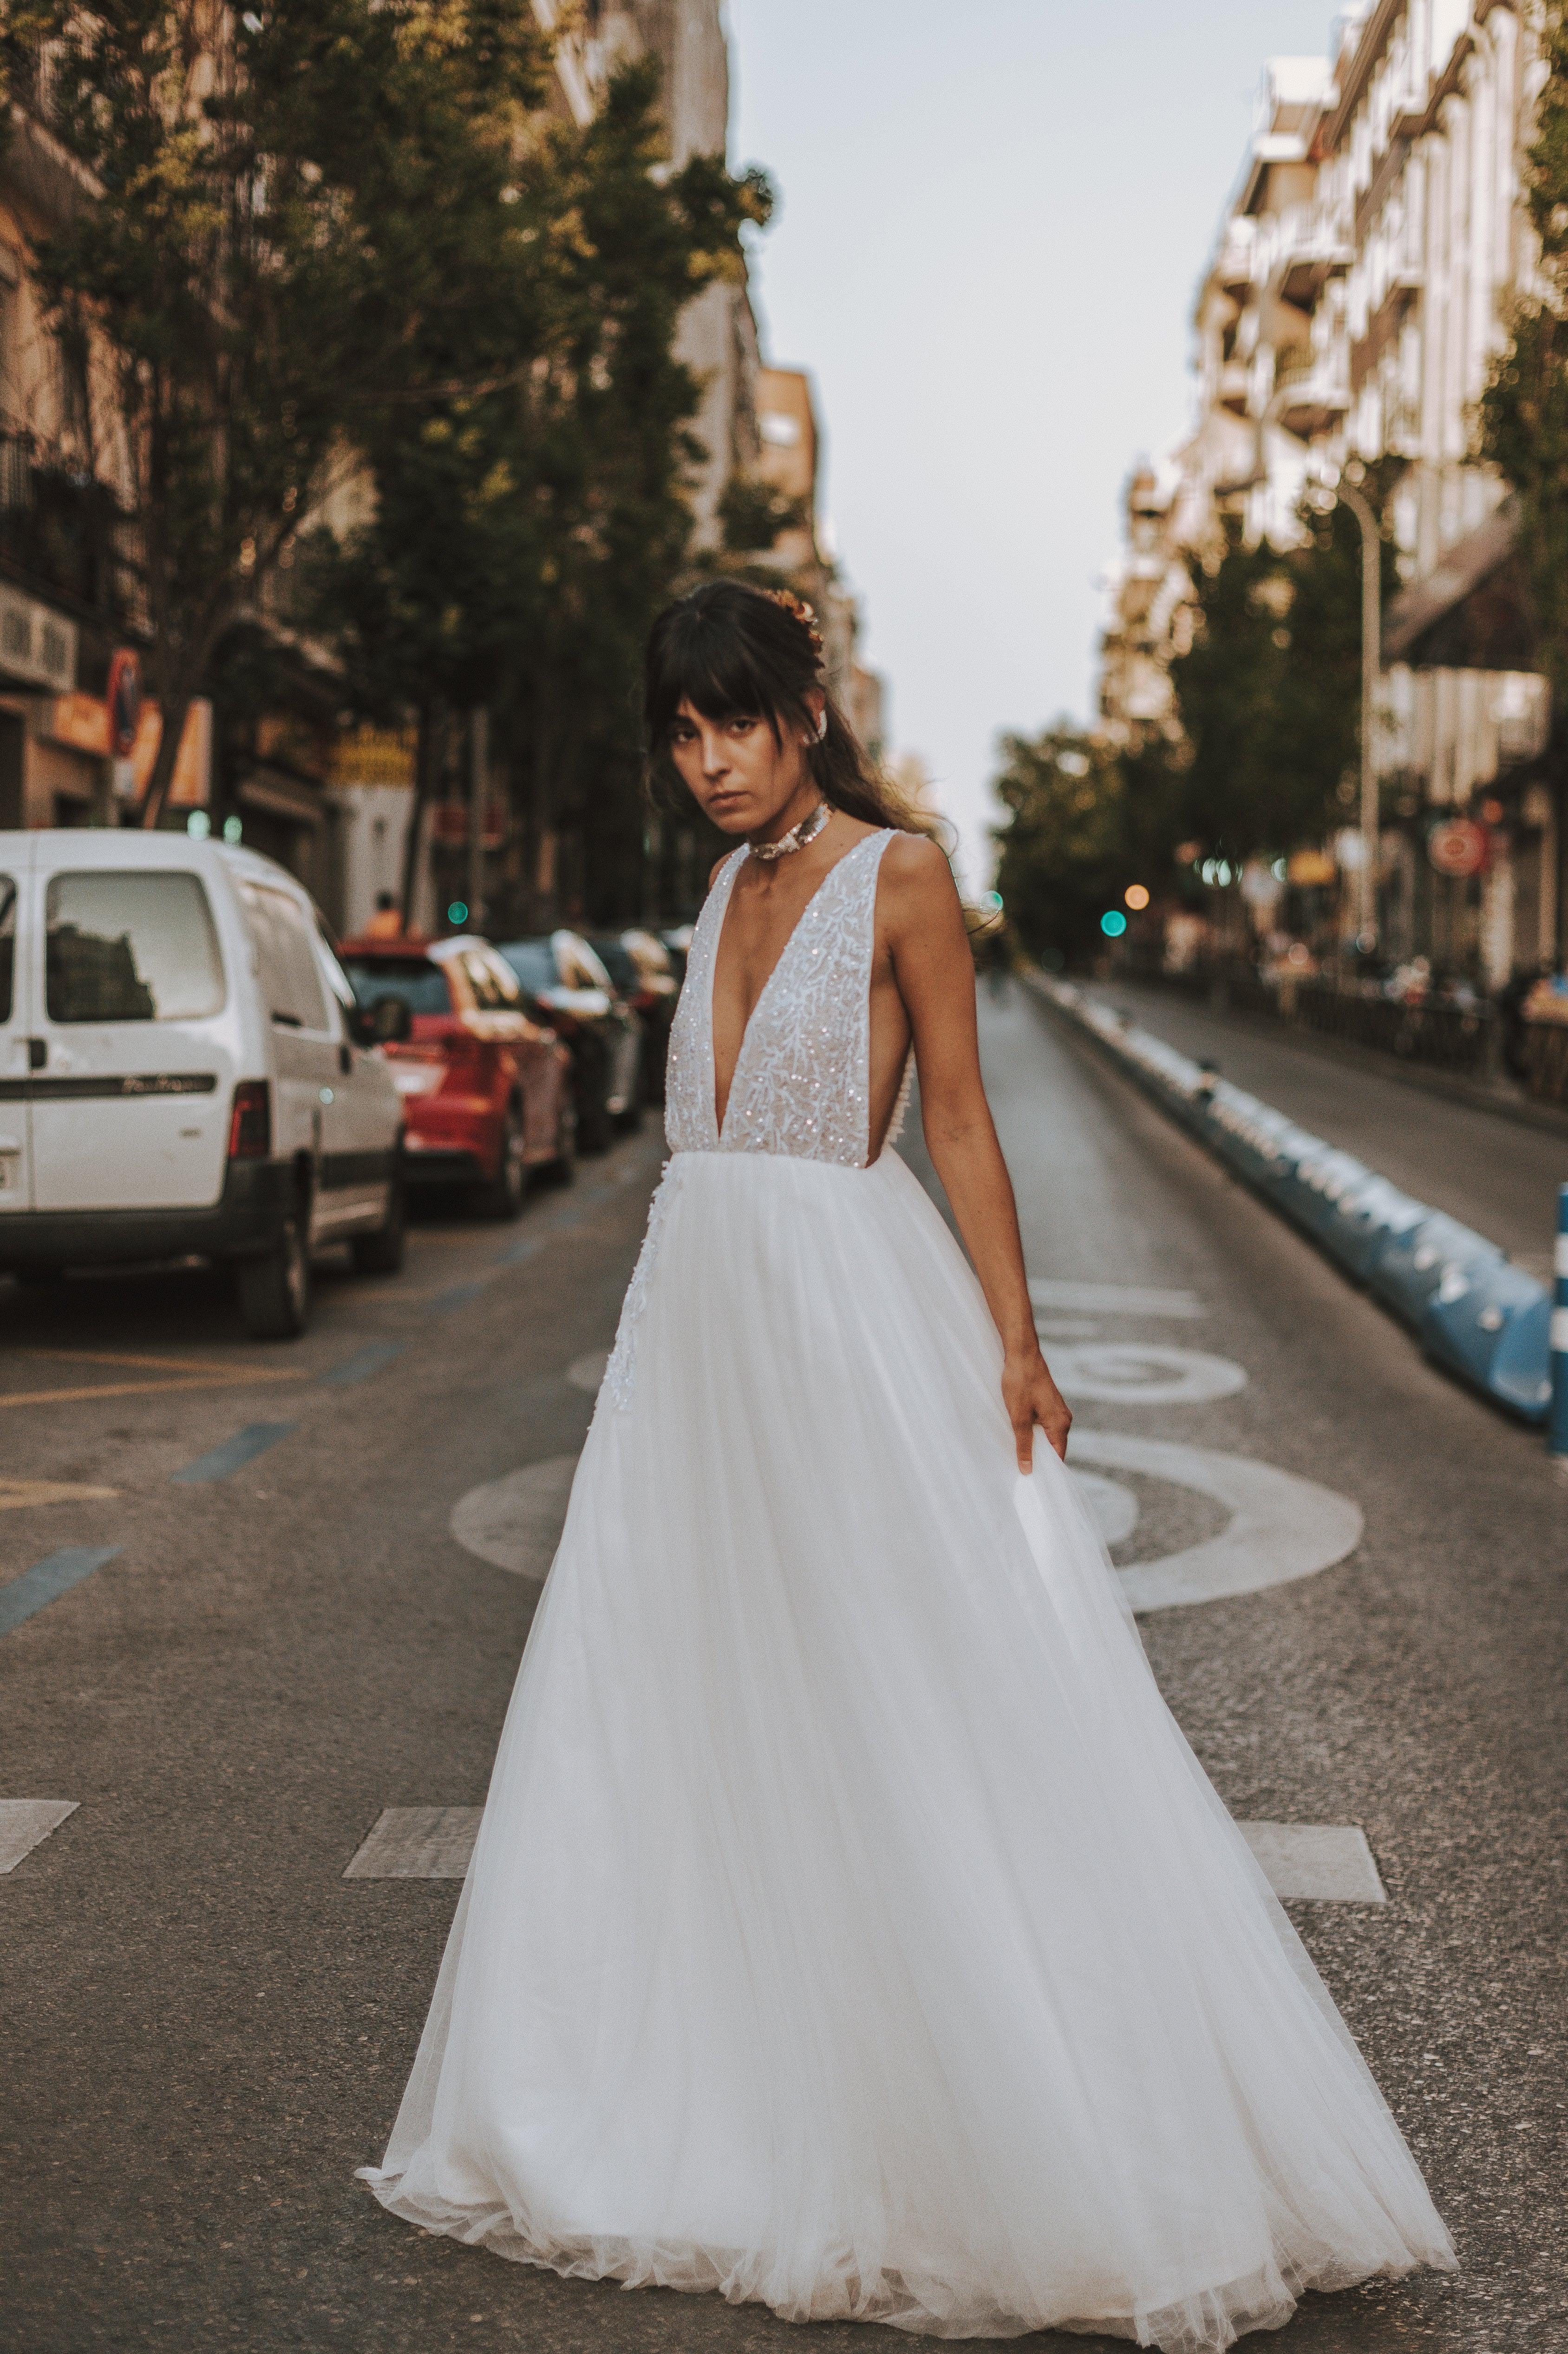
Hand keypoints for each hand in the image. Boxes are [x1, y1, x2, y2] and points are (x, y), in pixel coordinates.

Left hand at [1002, 1347, 1071, 1471]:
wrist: (1022, 1353)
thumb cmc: (1020, 1383)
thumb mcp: (1018, 1418)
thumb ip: (1024, 1446)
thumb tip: (1028, 1470)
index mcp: (1060, 1425)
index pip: (1058, 1458)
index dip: (1047, 1472)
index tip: (1033, 1483)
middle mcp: (1064, 1419)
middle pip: (1054, 1449)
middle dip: (1040, 1460)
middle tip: (1022, 1473)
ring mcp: (1058, 1411)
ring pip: (1048, 1437)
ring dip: (1035, 1446)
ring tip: (1019, 1457)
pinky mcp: (1050, 1404)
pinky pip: (1045, 1426)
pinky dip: (1034, 1434)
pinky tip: (1020, 1436)